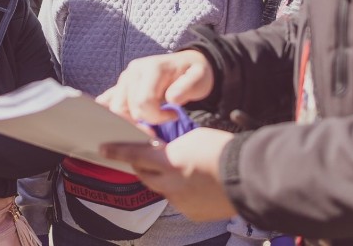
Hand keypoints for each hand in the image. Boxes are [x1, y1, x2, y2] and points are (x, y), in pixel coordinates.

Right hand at [96, 50, 213, 123]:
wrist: (187, 64)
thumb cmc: (194, 73)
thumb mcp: (199, 78)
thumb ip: (187, 87)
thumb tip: (172, 98)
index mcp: (151, 68)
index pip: (142, 101)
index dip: (156, 117)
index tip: (173, 116)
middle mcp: (133, 71)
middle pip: (124, 107)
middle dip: (141, 123)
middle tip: (160, 124)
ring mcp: (125, 78)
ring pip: (115, 108)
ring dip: (130, 121)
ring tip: (150, 122)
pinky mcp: (121, 85)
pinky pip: (108, 101)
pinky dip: (114, 114)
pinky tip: (129, 121)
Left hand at [101, 128, 236, 220]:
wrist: (249, 177)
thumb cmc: (224, 151)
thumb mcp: (192, 139)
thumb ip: (171, 146)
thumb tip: (161, 150)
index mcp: (168, 161)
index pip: (134, 154)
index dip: (117, 151)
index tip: (103, 148)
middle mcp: (169, 184)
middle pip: (144, 174)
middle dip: (141, 164)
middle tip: (144, 156)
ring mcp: (180, 201)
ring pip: (160, 188)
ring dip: (162, 178)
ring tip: (176, 169)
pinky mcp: (191, 213)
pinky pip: (177, 201)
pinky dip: (180, 192)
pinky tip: (194, 185)